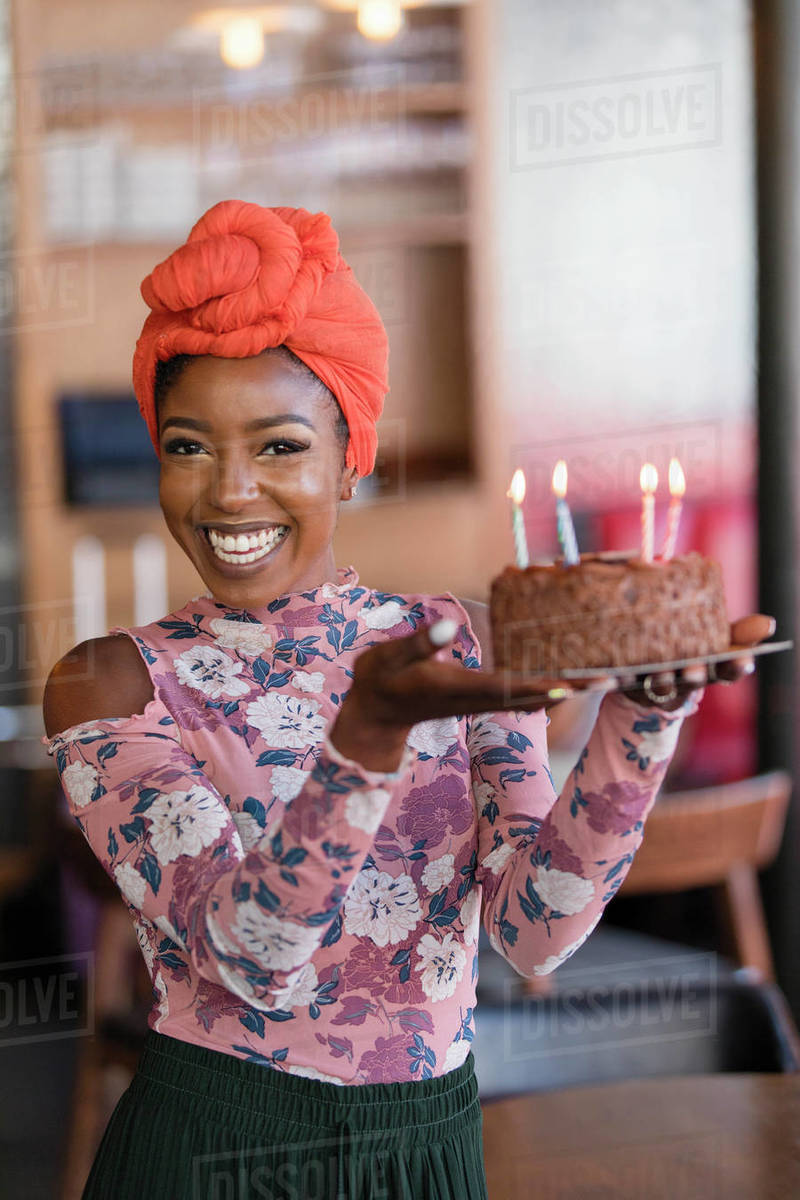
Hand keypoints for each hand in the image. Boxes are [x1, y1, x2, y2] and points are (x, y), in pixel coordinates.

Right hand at [330, 619, 611, 771]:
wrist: (374, 714)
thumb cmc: (379, 681)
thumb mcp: (389, 658)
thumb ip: (420, 643)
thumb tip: (449, 626)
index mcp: (457, 688)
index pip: (506, 689)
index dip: (541, 687)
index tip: (575, 686)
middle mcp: (475, 699)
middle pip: (531, 697)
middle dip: (570, 689)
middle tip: (613, 679)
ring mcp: (479, 701)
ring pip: (530, 699)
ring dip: (566, 689)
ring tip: (603, 678)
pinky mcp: (479, 698)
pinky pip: (521, 695)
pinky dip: (548, 687)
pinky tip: (568, 676)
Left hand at [622, 613, 775, 710]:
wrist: (643, 665)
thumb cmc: (687, 646)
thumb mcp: (714, 637)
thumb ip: (739, 632)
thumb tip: (768, 624)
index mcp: (706, 669)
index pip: (727, 671)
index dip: (735, 667)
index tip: (745, 660)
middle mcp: (681, 680)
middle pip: (691, 681)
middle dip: (694, 676)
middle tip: (696, 669)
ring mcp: (652, 682)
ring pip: (657, 684)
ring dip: (658, 678)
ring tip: (657, 671)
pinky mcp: (623, 680)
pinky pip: (616, 682)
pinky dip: (610, 680)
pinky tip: (606, 675)